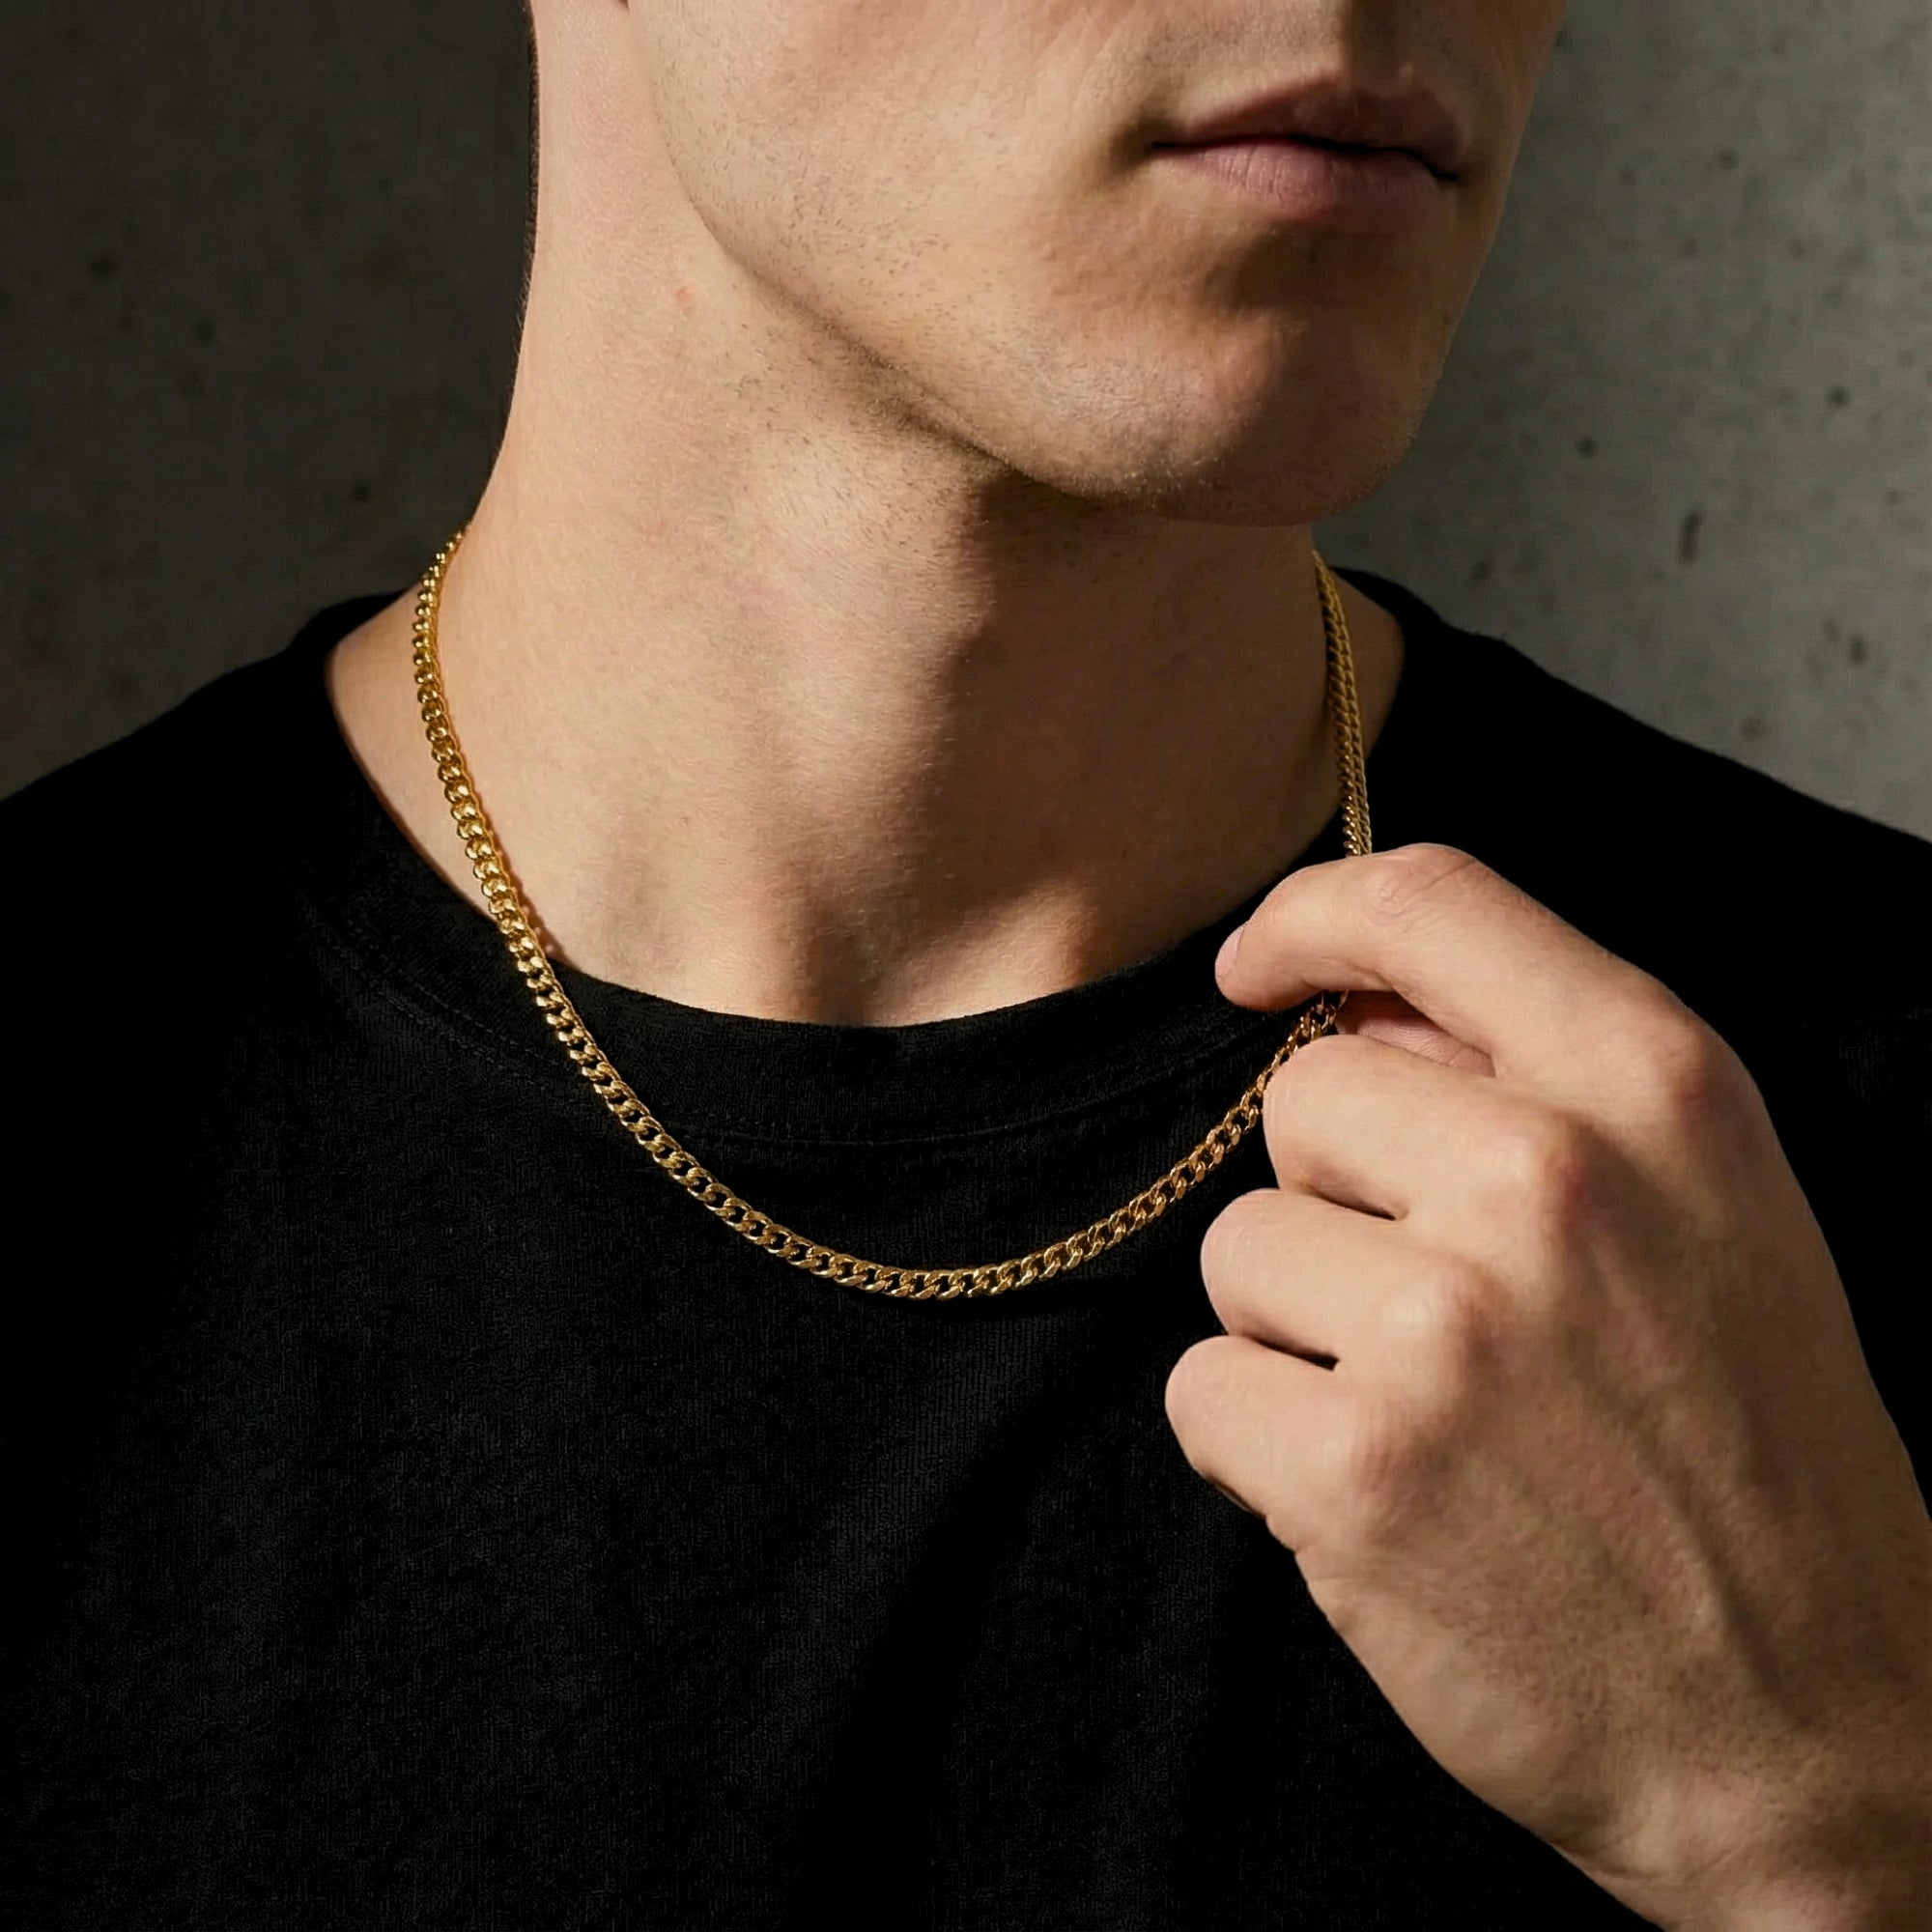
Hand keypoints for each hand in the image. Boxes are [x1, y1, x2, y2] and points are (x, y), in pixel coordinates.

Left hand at [1165, 845, 1931, 1928]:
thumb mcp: (1709, 1208)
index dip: (1310, 919)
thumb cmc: (1748, 1448)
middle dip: (1330, 1197)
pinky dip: (1256, 1443)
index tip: (1259, 971)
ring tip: (1425, 1413)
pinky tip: (1374, 1495)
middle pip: (1298, 1099)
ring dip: (1296, 1330)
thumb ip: (1538, 1080)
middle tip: (1437, 1309)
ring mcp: (1447, 1326)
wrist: (1815, 1721)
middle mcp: (1550, 1180)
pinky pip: (1201, 1386)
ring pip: (1237, 1249)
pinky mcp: (1358, 1467)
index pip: (1429, 903)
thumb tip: (1354, 1006)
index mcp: (1654, 1087)